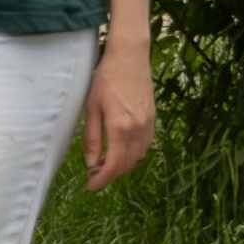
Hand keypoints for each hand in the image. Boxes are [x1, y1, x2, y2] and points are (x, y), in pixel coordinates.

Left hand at [83, 42, 154, 188]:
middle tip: (94, 175)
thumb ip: (91, 137)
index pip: (113, 165)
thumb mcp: (91, 107)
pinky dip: (134, 154)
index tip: (91, 186)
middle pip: (127, 164)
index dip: (102, 180)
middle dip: (111, 174)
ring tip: (105, 162)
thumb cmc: (105, 78)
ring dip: (123, 165)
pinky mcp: (153, 118)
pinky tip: (121, 149)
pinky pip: (145, 145)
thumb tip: (90, 163)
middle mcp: (138, 129)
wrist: (130, 57)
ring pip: (138, 157)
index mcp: (120, 127)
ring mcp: (148, 124)